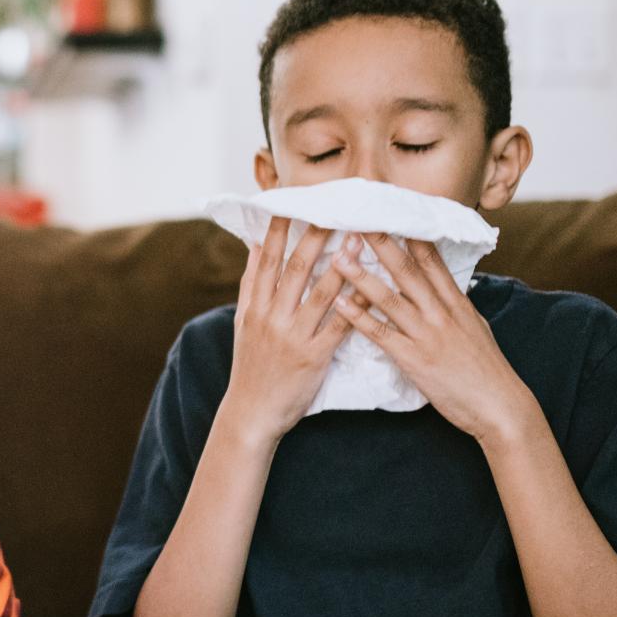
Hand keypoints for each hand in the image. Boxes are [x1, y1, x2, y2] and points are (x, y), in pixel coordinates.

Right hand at [222, 219, 355, 444]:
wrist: (252, 413)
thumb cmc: (251, 367)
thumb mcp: (243, 323)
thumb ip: (251, 284)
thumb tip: (257, 246)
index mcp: (255, 307)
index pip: (268, 260)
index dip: (280, 230)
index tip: (292, 203)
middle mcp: (272, 317)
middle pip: (296, 268)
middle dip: (315, 236)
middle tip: (334, 209)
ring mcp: (293, 336)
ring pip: (320, 292)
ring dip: (342, 263)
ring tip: (359, 237)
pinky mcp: (314, 356)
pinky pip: (339, 326)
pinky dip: (356, 305)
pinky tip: (373, 287)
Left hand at [333, 234, 538, 441]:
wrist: (500, 406)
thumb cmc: (487, 369)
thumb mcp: (475, 327)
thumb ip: (456, 304)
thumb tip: (447, 285)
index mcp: (457, 302)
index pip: (432, 260)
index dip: (409, 235)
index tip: (390, 213)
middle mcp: (441, 312)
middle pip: (408, 270)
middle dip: (381, 244)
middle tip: (358, 221)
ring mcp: (427, 335)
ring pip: (390, 298)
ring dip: (361, 276)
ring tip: (338, 257)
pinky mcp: (415, 359)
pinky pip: (381, 334)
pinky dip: (359, 318)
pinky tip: (339, 303)